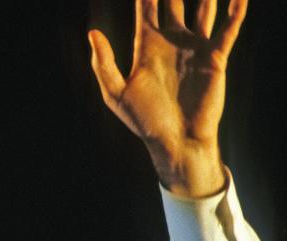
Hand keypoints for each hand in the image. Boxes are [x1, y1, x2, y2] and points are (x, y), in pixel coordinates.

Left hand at [88, 0, 246, 196]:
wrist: (175, 140)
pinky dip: (235, 12)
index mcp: (147, 47)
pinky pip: (228, 30)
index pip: (147, 9)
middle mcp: (172, 42)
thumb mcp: (116, 94)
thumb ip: (104, 64)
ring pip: (203, 11)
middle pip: (175, 3)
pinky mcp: (215, 58)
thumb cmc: (144, 121)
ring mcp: (195, 48)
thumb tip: (92, 33)